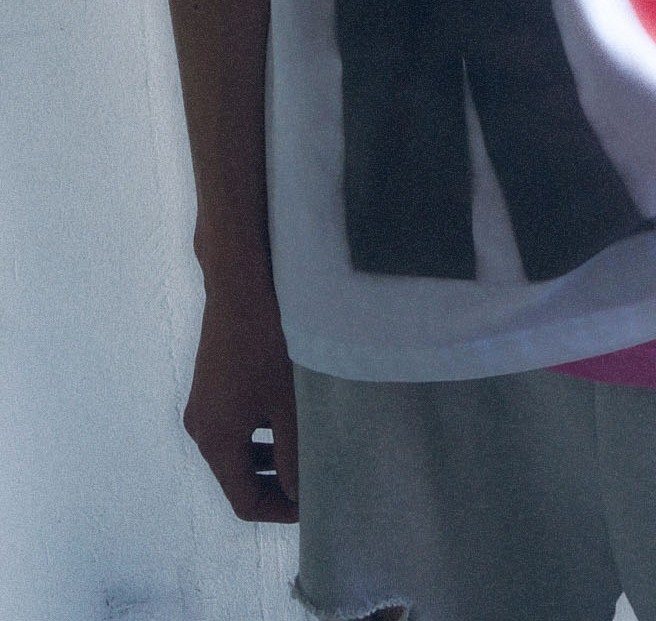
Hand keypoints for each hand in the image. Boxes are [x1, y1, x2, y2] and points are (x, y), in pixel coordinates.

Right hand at [182, 281, 298, 521]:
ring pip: (236, 452)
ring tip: (308, 452)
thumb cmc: (267, 342)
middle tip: (315, 482)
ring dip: (269, 459)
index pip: (244, 501)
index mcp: (216, 441)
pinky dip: (259, 435)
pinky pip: (233, 426)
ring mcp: (202, 406)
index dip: (280, 510)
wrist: (240, 284)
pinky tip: (289, 419)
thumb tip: (301, 496)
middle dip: (276, 486)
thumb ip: (294, 456)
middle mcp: (200, 429)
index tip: (314, 505)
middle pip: (237, 478)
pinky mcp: (209, 386)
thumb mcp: (288, 404)